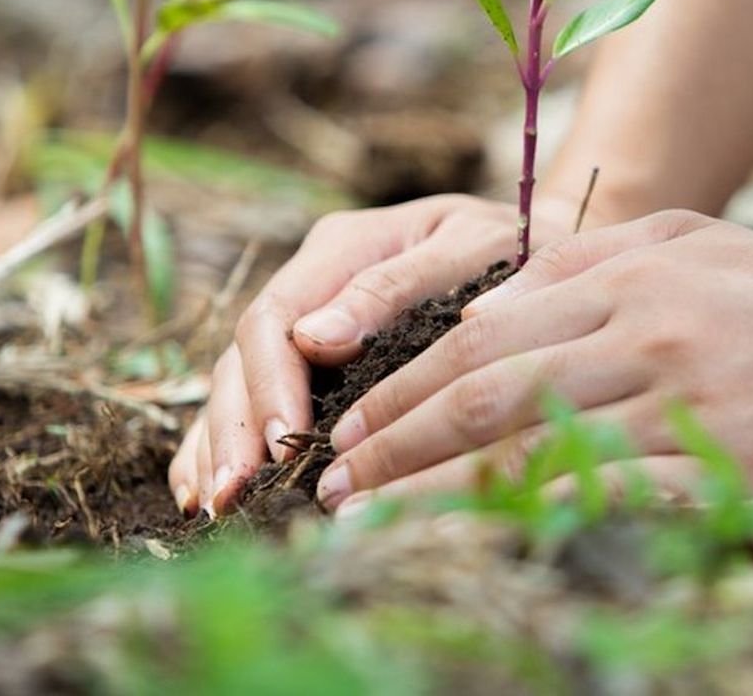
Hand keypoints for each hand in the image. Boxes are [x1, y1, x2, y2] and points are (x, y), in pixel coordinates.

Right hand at [168, 192, 578, 516]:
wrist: (546, 249)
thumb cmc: (517, 249)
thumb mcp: (470, 248)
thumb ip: (395, 286)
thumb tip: (314, 340)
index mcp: (342, 247)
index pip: (276, 318)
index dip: (269, 385)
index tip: (281, 446)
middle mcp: (313, 283)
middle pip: (244, 356)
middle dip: (234, 428)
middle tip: (234, 496)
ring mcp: (309, 320)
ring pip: (236, 381)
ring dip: (218, 443)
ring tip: (215, 506)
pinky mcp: (315, 358)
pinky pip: (253, 398)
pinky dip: (222, 441)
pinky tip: (205, 490)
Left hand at [314, 210, 752, 513]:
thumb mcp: (678, 239)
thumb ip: (578, 262)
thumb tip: (477, 308)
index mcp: (623, 277)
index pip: (481, 338)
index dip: (403, 388)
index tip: (349, 428)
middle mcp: (645, 336)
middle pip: (487, 399)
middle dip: (395, 446)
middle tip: (334, 485)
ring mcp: (685, 406)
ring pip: (533, 458)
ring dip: (436, 498)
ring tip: (371, 525)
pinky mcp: (726, 472)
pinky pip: (607, 506)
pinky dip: (529, 529)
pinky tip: (474, 549)